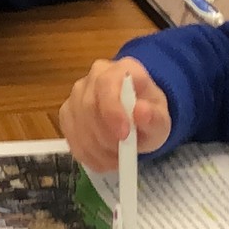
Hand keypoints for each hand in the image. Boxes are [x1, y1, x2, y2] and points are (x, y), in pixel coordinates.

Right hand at [57, 58, 172, 172]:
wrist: (139, 117)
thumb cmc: (149, 115)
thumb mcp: (161, 120)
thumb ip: (154, 117)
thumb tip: (141, 112)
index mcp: (122, 69)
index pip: (107, 83)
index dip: (112, 110)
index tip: (124, 135)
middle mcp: (96, 75)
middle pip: (88, 106)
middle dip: (104, 136)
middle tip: (122, 154)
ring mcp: (78, 93)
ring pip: (77, 124)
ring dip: (97, 149)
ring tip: (116, 159)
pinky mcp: (67, 113)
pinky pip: (71, 137)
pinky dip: (87, 155)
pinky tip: (104, 160)